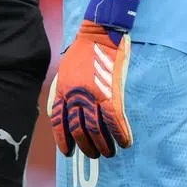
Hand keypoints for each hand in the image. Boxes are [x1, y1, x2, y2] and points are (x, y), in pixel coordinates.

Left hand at [48, 0, 142, 158]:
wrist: (100, 31)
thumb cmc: (83, 48)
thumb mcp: (64, 71)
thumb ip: (62, 91)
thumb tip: (62, 110)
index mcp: (63, 93)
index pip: (60, 124)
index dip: (63, 140)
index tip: (68, 152)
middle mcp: (75, 98)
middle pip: (79, 130)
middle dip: (86, 146)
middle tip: (94, 155)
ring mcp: (93, 96)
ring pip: (97, 129)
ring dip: (104, 145)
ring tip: (109, 153)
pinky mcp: (111, 92)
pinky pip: (115, 119)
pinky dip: (121, 133)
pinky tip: (126, 142)